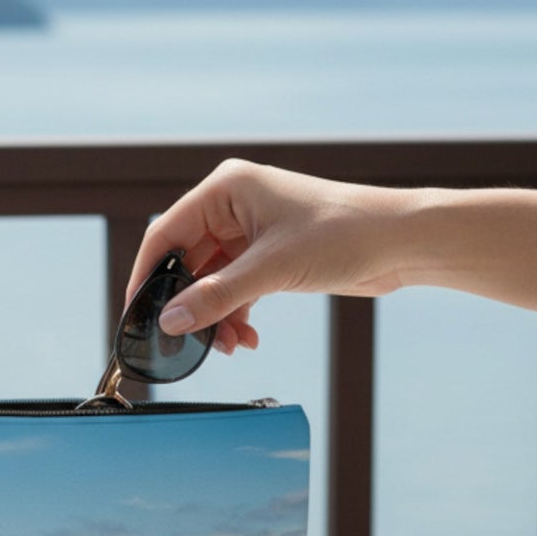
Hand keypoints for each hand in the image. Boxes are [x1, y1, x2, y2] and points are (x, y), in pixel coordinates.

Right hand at [127, 159, 416, 350]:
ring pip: (211, 281)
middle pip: (187, 262)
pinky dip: (236, 314)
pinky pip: (234, 288)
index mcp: (225, 189)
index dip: (147, 277)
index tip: (136, 315)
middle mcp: (233, 205)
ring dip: (216, 316)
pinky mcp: (268, 255)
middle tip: (189, 342)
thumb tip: (170, 321)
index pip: (166, 234)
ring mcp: (251, 231)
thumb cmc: (343, 233)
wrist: (400, 242)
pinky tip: (247, 338)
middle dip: (190, 305)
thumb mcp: (272, 269)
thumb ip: (216, 297)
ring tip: (229, 346)